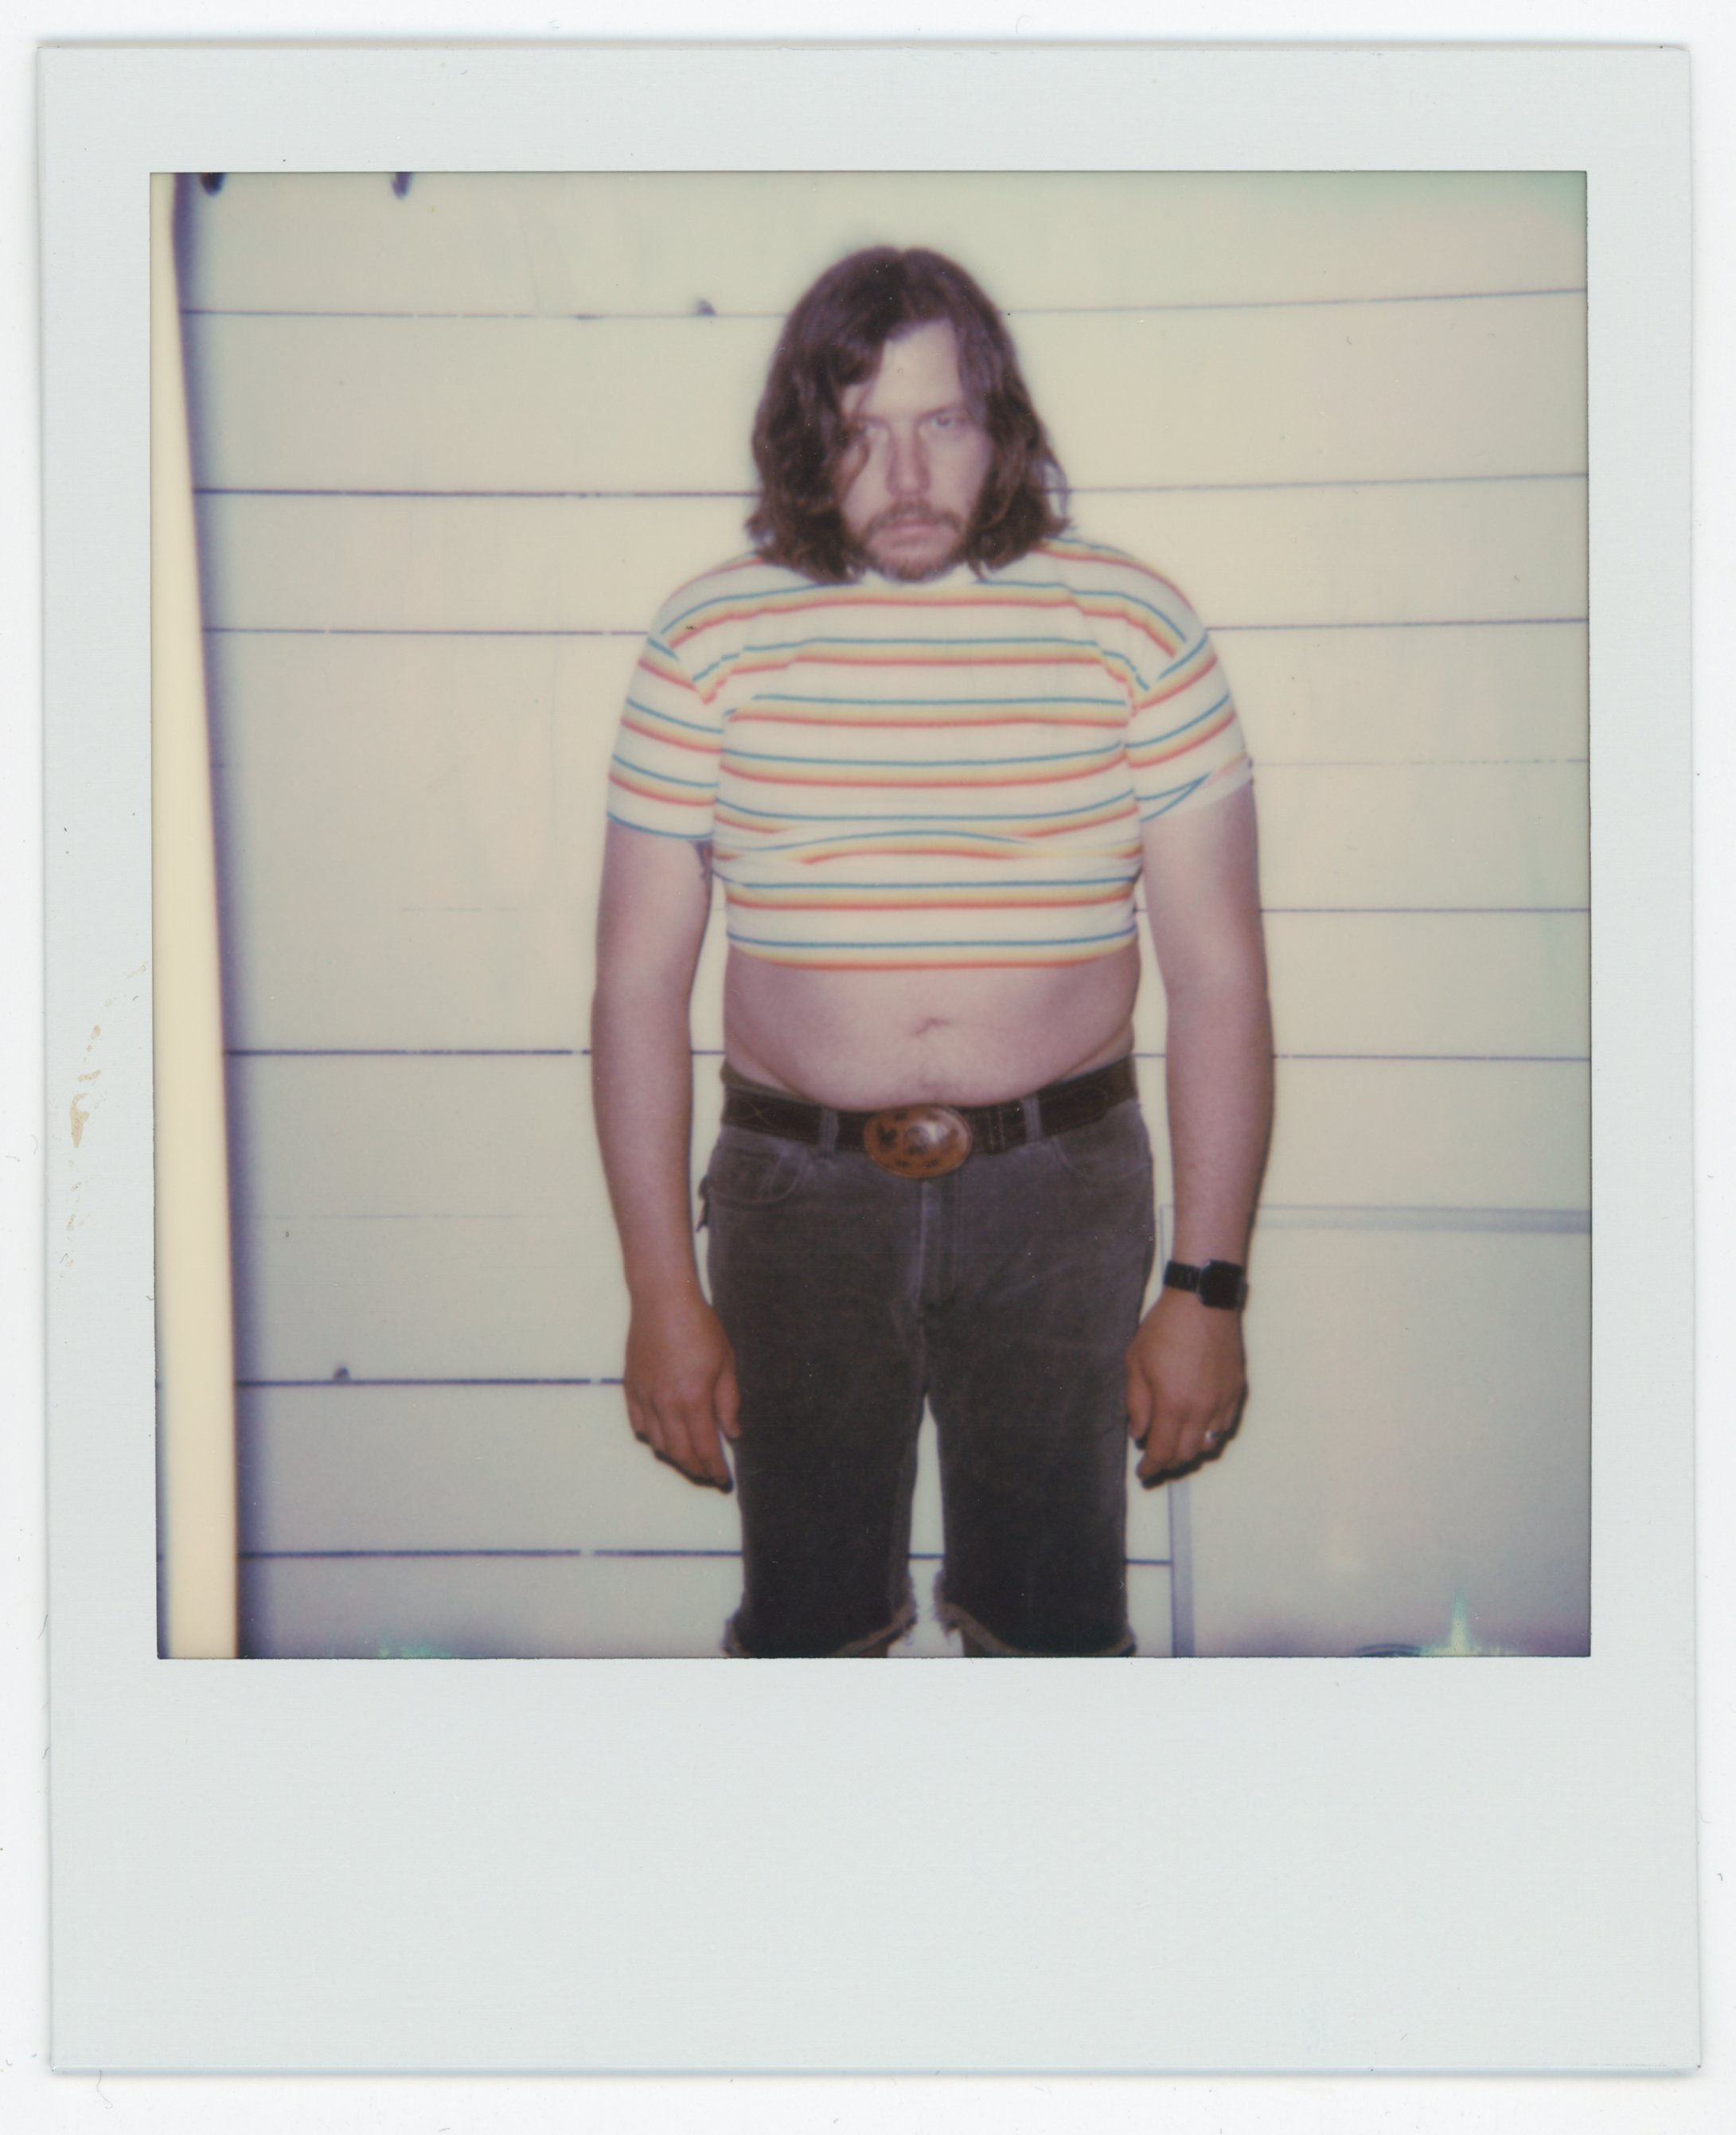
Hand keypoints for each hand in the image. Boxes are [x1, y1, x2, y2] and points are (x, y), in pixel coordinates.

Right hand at [622, 1289, 740, 1490]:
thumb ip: (728, 1402)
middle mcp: (665, 1404)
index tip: (724, 1480)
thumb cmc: (699, 1326)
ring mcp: (644, 1397)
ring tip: (690, 1457)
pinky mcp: (630, 1388)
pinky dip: (653, 1438)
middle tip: (709, 1474)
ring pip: (657, 1443)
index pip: (705, 1447)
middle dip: (696, 1469)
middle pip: (679, 1453)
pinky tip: (665, 1436)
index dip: (715, 1468)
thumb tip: (733, 1433)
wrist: (662, 1300)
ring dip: (675, 1456)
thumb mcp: (725, 1363)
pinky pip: (639, 1425)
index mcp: (692, 1399)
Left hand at [1125, 1287, 1247, 1485]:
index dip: (1150, 1467)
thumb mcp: (1136, 1363)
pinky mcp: (1236, 1391)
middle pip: (1187, 1454)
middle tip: (1155, 1461)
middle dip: (1168, 1463)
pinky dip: (1210, 1435)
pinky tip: (1198, 1428)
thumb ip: (1136, 1404)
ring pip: (1209, 1444)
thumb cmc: (1165, 1328)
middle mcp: (1201, 1409)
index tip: (1143, 1473)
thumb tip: (1139, 1434)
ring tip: (1176, 1445)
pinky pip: (1225, 1426)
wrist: (1203, 1301)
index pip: (1162, 1451)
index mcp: (1173, 1404)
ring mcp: (1222, 1401)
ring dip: (1191, 1451)